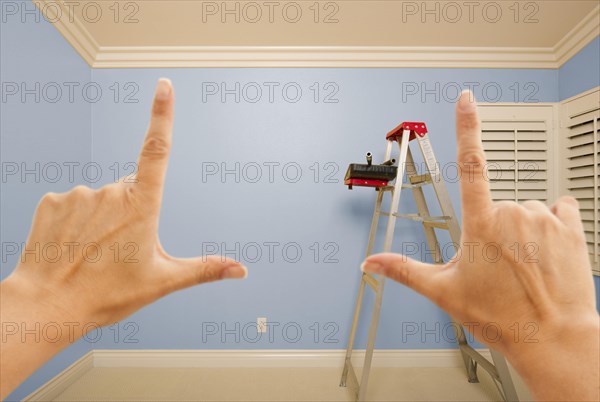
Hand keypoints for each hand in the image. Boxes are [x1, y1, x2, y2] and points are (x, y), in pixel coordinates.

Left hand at [0, 79, 246, 398]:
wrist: (48, 306)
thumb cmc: (106, 294)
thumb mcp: (162, 281)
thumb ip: (204, 269)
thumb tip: (241, 270)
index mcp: (142, 207)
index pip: (157, 149)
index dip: (162, 114)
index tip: (164, 85)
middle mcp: (111, 193)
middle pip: (130, 190)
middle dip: (131, 212)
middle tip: (120, 250)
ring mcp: (79, 194)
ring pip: (101, 198)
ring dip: (102, 218)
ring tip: (94, 253)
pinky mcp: (53, 200)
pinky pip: (73, 203)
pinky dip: (76, 220)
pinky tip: (72, 245)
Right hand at [361, 90, 598, 400]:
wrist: (553, 337)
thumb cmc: (501, 317)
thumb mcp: (444, 292)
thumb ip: (404, 270)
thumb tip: (371, 263)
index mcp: (480, 224)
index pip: (469, 162)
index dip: (466, 126)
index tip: (467, 99)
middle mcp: (513, 213)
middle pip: (496, 203)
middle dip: (492, 226)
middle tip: (496, 264)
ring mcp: (544, 218)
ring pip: (525, 209)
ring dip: (521, 229)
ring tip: (522, 265)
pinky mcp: (571, 227)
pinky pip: (559, 208)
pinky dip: (552, 224)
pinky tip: (546, 251)